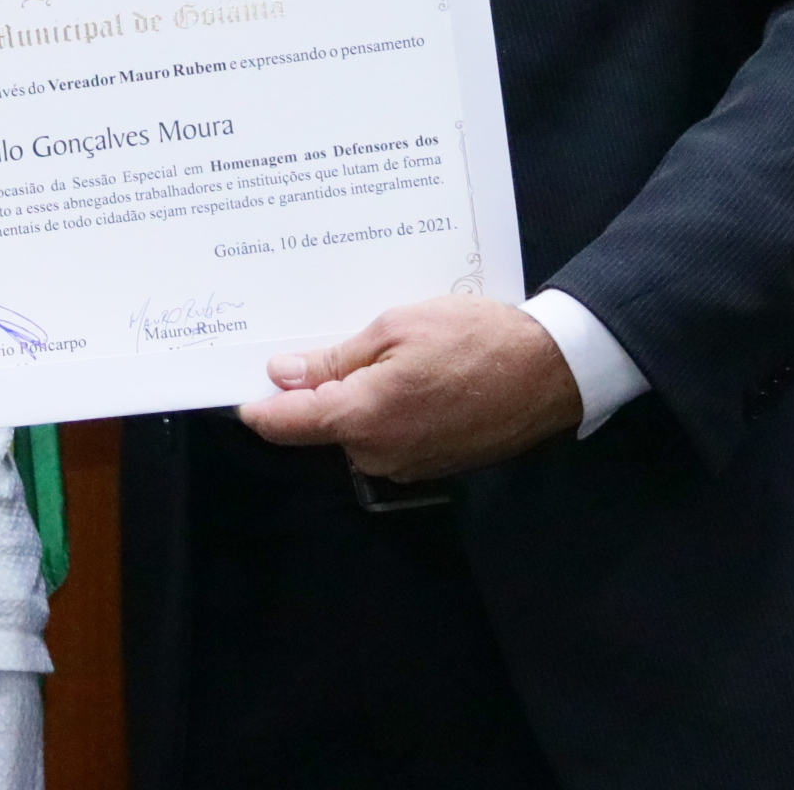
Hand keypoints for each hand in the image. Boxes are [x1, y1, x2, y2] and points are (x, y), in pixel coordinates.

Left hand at [238, 295, 582, 480]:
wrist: (552, 370)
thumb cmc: (474, 338)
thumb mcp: (396, 328)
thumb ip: (335, 358)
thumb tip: (283, 375)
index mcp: (362, 417)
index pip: (288, 423)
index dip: (260, 407)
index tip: (241, 392)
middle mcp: (379, 453)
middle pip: (323, 426)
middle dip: (320, 391)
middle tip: (334, 345)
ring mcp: (409, 465)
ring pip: (357, 431)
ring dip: (358, 399)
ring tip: (388, 354)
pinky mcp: (434, 466)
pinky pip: (389, 438)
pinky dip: (388, 411)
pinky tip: (412, 377)